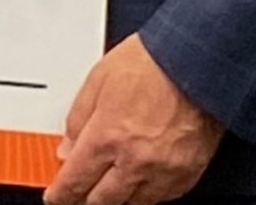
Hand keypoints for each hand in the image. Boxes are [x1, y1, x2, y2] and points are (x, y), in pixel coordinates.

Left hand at [45, 35, 223, 204]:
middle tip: (77, 194)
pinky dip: (146, 194)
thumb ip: (78, 120)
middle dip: (84, 200)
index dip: (61, 194)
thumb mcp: (97, 81)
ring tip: (106, 187)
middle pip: (102, 201)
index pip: (75, 181)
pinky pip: (161, 197)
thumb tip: (67, 148)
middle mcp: (135, 161)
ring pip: (132, 204)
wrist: (198, 63)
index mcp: (107, 137)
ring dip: (116, 199)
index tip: (56, 197)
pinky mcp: (187, 174)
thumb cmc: (152, 64)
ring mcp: (163, 171)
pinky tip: (137, 182)